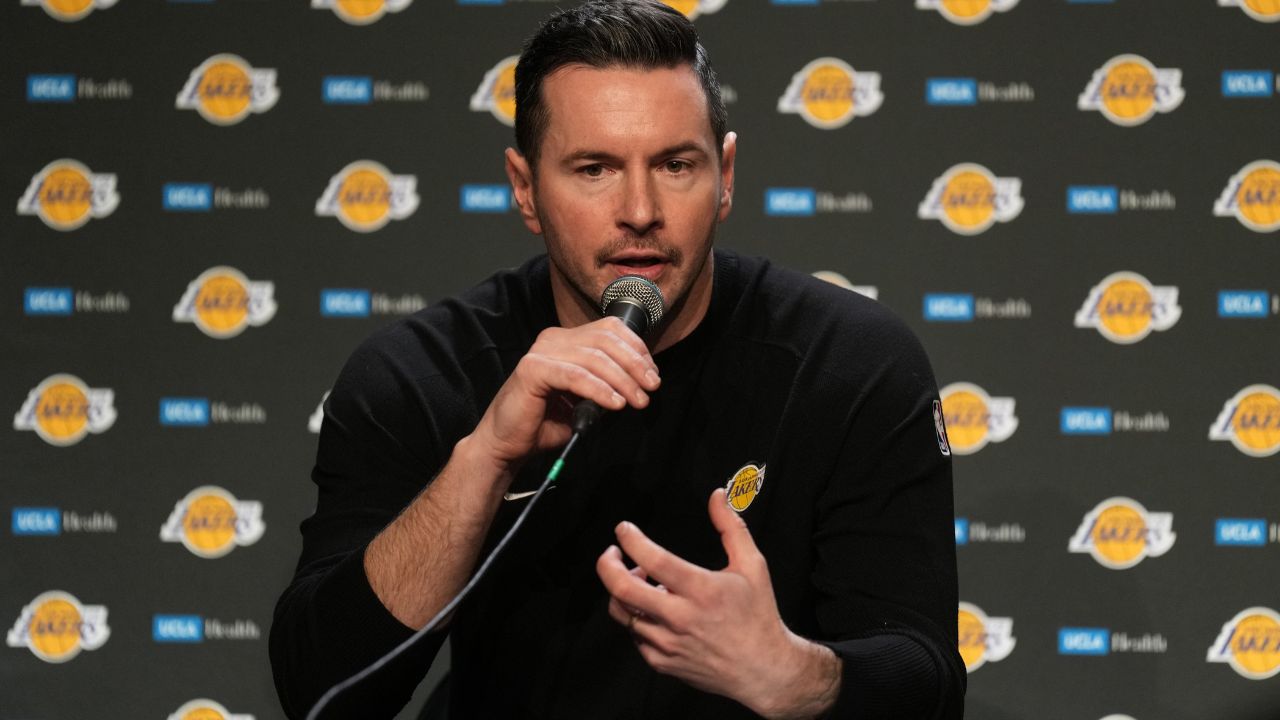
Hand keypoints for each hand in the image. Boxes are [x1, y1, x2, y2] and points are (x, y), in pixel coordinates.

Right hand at [470, 316, 660, 472]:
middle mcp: (553, 339)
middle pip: (605, 340)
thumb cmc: (545, 422)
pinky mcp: (532, 370)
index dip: (637, 349)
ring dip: (622, 380)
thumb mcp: (584, 399)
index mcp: (565, 340)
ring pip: (594, 358)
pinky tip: (615, 403)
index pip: (610, 330)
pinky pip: (575, 376)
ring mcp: (541, 352)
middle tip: (651, 388)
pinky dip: (599, 389)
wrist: (508, 443)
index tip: (653, 374)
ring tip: (637, 400)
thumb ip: (607, 384)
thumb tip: (640, 381)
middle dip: (635, 364)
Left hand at [596, 489, 841, 718]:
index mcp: (701, 590)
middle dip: (607, 564)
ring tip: (638, 579)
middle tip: (612, 553)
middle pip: (623, 589)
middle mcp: (681, 618)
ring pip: (623, 613)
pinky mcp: (663, 662)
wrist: (764, 669)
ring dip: (622, 590)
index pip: (652, 559)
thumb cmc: (758, 614)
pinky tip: (652, 608)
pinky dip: (636, 617)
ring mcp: (669, 643)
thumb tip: (717, 495)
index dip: (631, 540)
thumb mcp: (752, 565)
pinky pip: (634, 636)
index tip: (624, 529)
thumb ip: (731, 527)